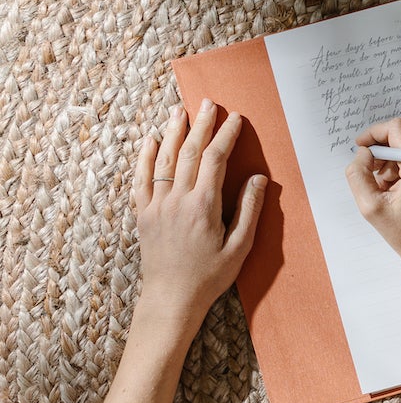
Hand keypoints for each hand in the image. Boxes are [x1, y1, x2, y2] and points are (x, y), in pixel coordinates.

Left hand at [132, 100, 266, 328]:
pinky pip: (141, 179)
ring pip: (163, 159)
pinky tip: (150, 140)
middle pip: (188, 152)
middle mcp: (176, 200)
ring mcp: (156, 206)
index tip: (235, 119)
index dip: (225, 136)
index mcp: (203, 206)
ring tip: (180, 111)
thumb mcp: (239, 247)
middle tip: (208, 103)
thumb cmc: (209, 276)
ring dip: (173, 132)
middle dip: (200, 124)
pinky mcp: (143, 214)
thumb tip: (257, 178)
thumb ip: (249, 210)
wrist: (170, 299)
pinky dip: (144, 157)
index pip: (214, 159)